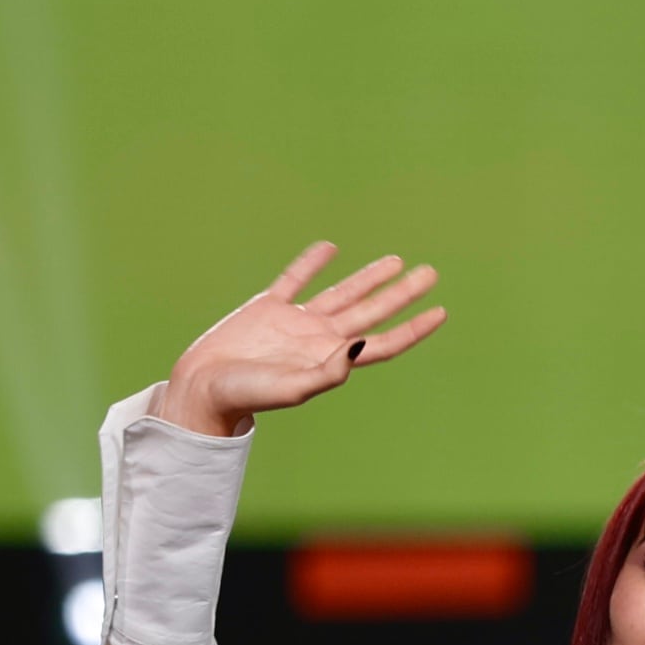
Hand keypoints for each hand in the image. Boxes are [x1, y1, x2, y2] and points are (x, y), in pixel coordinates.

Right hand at [159, 243, 446, 437]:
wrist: (204, 389)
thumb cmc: (249, 395)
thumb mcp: (293, 387)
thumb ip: (328, 372)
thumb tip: (361, 344)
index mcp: (332, 359)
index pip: (384, 342)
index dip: (413, 328)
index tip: (440, 311)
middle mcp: (320, 339)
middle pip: (372, 311)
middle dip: (401, 293)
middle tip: (430, 273)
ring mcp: (296, 322)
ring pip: (342, 293)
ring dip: (369, 277)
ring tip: (396, 261)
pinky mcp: (268, 307)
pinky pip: (295, 279)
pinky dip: (311, 263)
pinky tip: (330, 248)